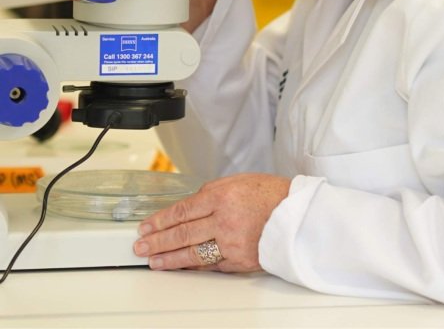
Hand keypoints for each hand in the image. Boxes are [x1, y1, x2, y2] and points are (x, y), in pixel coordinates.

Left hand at [133, 173, 290, 272]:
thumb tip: (190, 205)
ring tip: (153, 261)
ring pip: (191, 253)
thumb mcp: (240, 181)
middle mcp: (224, 219)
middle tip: (140, 246)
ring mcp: (231, 242)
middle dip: (156, 241)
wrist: (298, 214)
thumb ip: (213, 192)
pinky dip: (192, 266)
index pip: (182, 210)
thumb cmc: (272, 194)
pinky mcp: (239, 260)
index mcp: (222, 196)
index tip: (145, 226)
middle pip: (181, 233)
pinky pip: (210, 265)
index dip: (160, 220)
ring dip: (168, 258)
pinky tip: (180, 266)